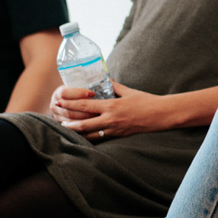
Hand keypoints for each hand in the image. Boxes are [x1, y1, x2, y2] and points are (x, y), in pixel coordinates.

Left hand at [49, 81, 169, 140]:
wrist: (161, 115)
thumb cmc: (146, 101)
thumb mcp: (129, 91)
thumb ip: (114, 86)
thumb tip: (105, 79)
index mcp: (112, 106)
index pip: (86, 106)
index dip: (70, 104)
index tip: (59, 101)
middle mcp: (110, 120)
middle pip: (83, 123)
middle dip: (67, 120)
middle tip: (56, 116)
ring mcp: (114, 130)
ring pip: (89, 134)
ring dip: (75, 131)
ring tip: (64, 127)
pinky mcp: (118, 136)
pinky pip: (99, 138)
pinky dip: (88, 137)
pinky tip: (81, 135)